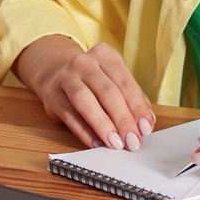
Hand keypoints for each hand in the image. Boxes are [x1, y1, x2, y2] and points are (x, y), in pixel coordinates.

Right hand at [13, 36, 155, 151]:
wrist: (57, 75)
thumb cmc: (95, 82)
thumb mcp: (115, 81)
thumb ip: (133, 99)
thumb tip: (147, 123)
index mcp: (105, 55)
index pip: (125, 83)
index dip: (137, 107)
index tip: (146, 128)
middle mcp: (84, 62)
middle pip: (107, 92)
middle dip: (123, 120)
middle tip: (133, 141)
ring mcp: (65, 78)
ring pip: (86, 102)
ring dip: (103, 125)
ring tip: (116, 143)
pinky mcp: (52, 96)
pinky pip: (70, 116)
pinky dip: (84, 132)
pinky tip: (97, 143)